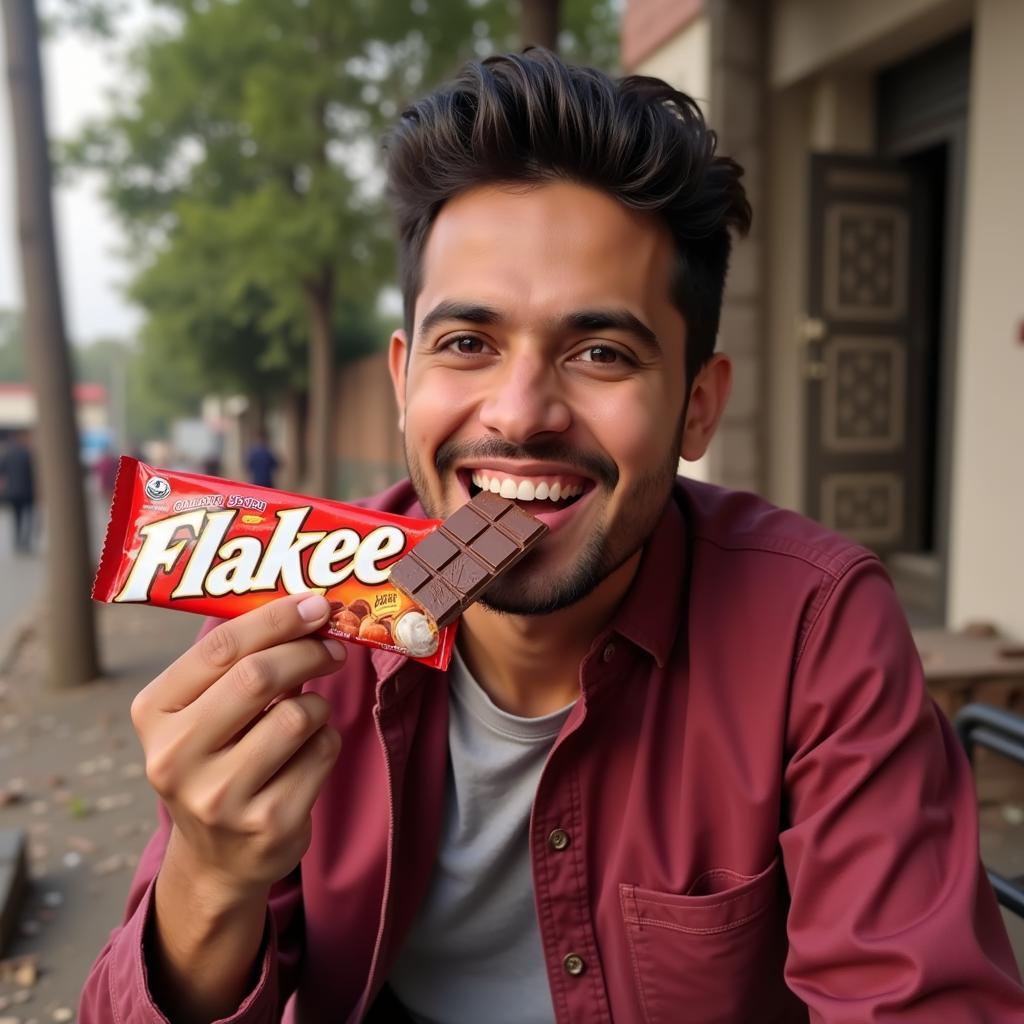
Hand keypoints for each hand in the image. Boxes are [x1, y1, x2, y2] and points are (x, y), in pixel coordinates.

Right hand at [131, 593, 344, 902]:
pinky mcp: (268, 824)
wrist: (217, 858)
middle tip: (333, 646)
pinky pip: (322, 752)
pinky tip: (307, 753)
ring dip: (317, 704)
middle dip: (307, 651)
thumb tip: (306, 608)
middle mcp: (175, 759)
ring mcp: (220, 798)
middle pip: (259, 676)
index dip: (275, 618)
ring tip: (307, 713)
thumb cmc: (218, 760)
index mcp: (154, 715)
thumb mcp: (202, 712)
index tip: (315, 605)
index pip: (219, 648)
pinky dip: (326, 740)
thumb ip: (237, 663)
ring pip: (297, 716)